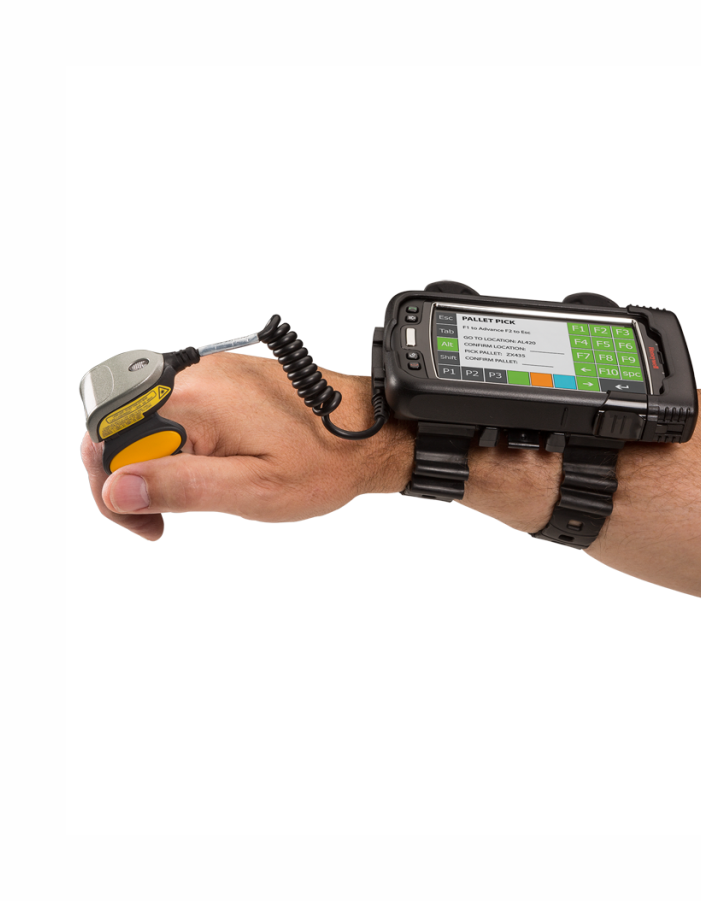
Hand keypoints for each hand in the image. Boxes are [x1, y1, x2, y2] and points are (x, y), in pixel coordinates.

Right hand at [80, 352, 414, 539]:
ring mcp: (211, 372)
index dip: (112, 490)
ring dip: (155, 462)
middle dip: (129, 476)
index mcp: (194, 400)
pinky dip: (180, 444)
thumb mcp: (251, 490)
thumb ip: (179, 486)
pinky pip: (178, 410)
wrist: (368, 434)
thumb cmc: (323, 463)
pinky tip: (210, 467)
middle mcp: (195, 375)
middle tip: (163, 516)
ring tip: (195, 494)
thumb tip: (115, 488)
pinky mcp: (225, 378)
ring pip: (147, 419)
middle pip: (120, 426)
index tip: (148, 522)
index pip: (106, 441)